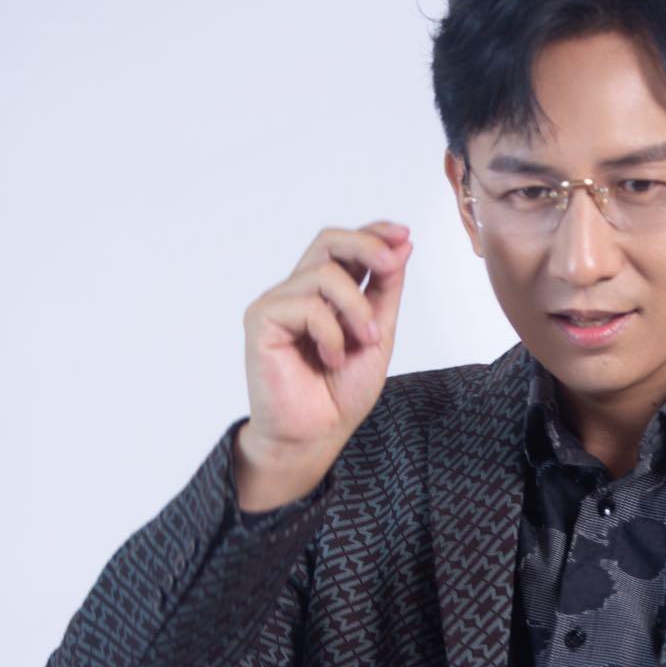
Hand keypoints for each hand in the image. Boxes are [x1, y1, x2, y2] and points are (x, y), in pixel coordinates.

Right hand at [237, 220, 412, 479]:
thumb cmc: (341, 390)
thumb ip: (386, 291)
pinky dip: (332, 333)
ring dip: (357, 308)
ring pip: (325, 273)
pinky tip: (332, 359)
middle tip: (392, 264)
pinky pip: (307, 306)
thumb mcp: (378, 333)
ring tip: (365, 342)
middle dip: (367, 246)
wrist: (316, 434)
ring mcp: (277, 303)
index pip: (345, 245)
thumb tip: (403, 246)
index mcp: (326, 292)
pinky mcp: (261, 320)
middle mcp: (298, 290)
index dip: (374, 232)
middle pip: (329, 241)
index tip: (404, 234)